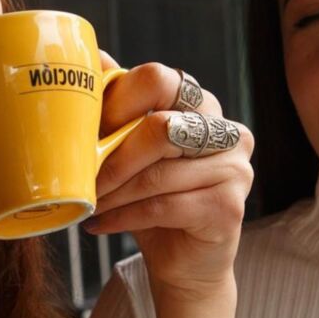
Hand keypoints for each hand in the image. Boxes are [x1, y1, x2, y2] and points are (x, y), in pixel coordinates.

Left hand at [85, 57, 253, 301]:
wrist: (183, 263)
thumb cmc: (153, 201)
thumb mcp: (129, 150)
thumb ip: (118, 105)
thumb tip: (92, 54)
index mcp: (202, 106)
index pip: (160, 79)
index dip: (118, 103)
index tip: (88, 132)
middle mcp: (226, 131)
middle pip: (161, 127)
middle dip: (112, 157)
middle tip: (83, 179)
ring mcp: (235, 169)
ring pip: (158, 173)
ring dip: (113, 193)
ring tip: (88, 205)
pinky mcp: (229, 207)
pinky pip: (164, 206)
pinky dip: (124, 216)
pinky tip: (101, 224)